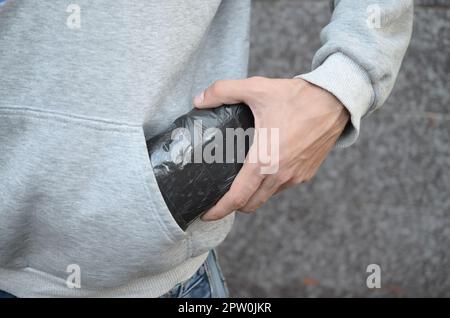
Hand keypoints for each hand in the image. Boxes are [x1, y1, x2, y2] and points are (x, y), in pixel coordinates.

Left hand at [193, 77, 348, 220]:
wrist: (336, 101)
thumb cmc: (297, 97)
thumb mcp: (256, 88)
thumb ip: (222, 91)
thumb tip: (198, 100)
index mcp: (264, 160)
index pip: (237, 197)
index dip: (219, 210)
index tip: (206, 214)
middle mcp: (280, 174)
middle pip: (250, 205)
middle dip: (232, 206)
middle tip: (219, 198)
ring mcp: (295, 177)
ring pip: (266, 197)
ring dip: (252, 196)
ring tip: (239, 183)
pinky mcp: (306, 174)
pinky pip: (282, 187)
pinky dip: (269, 186)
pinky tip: (263, 171)